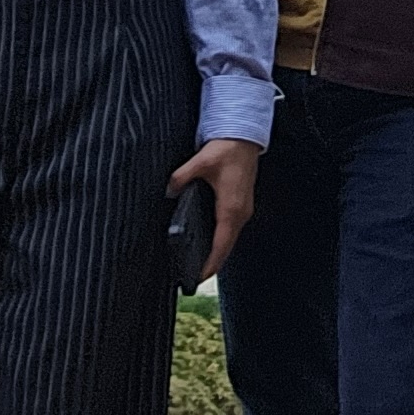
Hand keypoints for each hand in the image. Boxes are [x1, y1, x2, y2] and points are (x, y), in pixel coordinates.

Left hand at [170, 136, 259, 284]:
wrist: (244, 137)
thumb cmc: (228, 148)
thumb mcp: (201, 161)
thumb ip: (181, 177)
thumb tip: (169, 190)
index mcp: (231, 207)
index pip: (221, 244)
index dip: (211, 263)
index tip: (200, 277)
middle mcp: (240, 212)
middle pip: (226, 247)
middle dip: (213, 264)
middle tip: (194, 277)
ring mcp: (243, 209)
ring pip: (230, 239)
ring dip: (218, 252)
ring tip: (201, 264)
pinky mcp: (241, 204)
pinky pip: (231, 229)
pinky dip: (222, 240)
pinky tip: (211, 242)